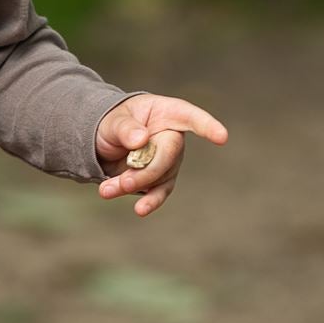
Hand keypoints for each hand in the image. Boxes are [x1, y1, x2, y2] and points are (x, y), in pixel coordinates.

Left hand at [93, 93, 227, 217]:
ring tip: (106, 190)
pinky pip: (158, 193)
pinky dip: (148, 202)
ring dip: (134, 186)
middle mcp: (173, 137)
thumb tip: (141, 139)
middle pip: (169, 155)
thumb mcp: (112, 120)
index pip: (191, 117)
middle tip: (122, 182)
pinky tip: (140, 209)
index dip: (207, 126)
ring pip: (159, 177)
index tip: (221, 137)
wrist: (102, 144)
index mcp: (167, 113)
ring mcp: (169, 160)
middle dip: (145, 171)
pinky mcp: (160, 180)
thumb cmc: (112, 123)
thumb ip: (125, 128)